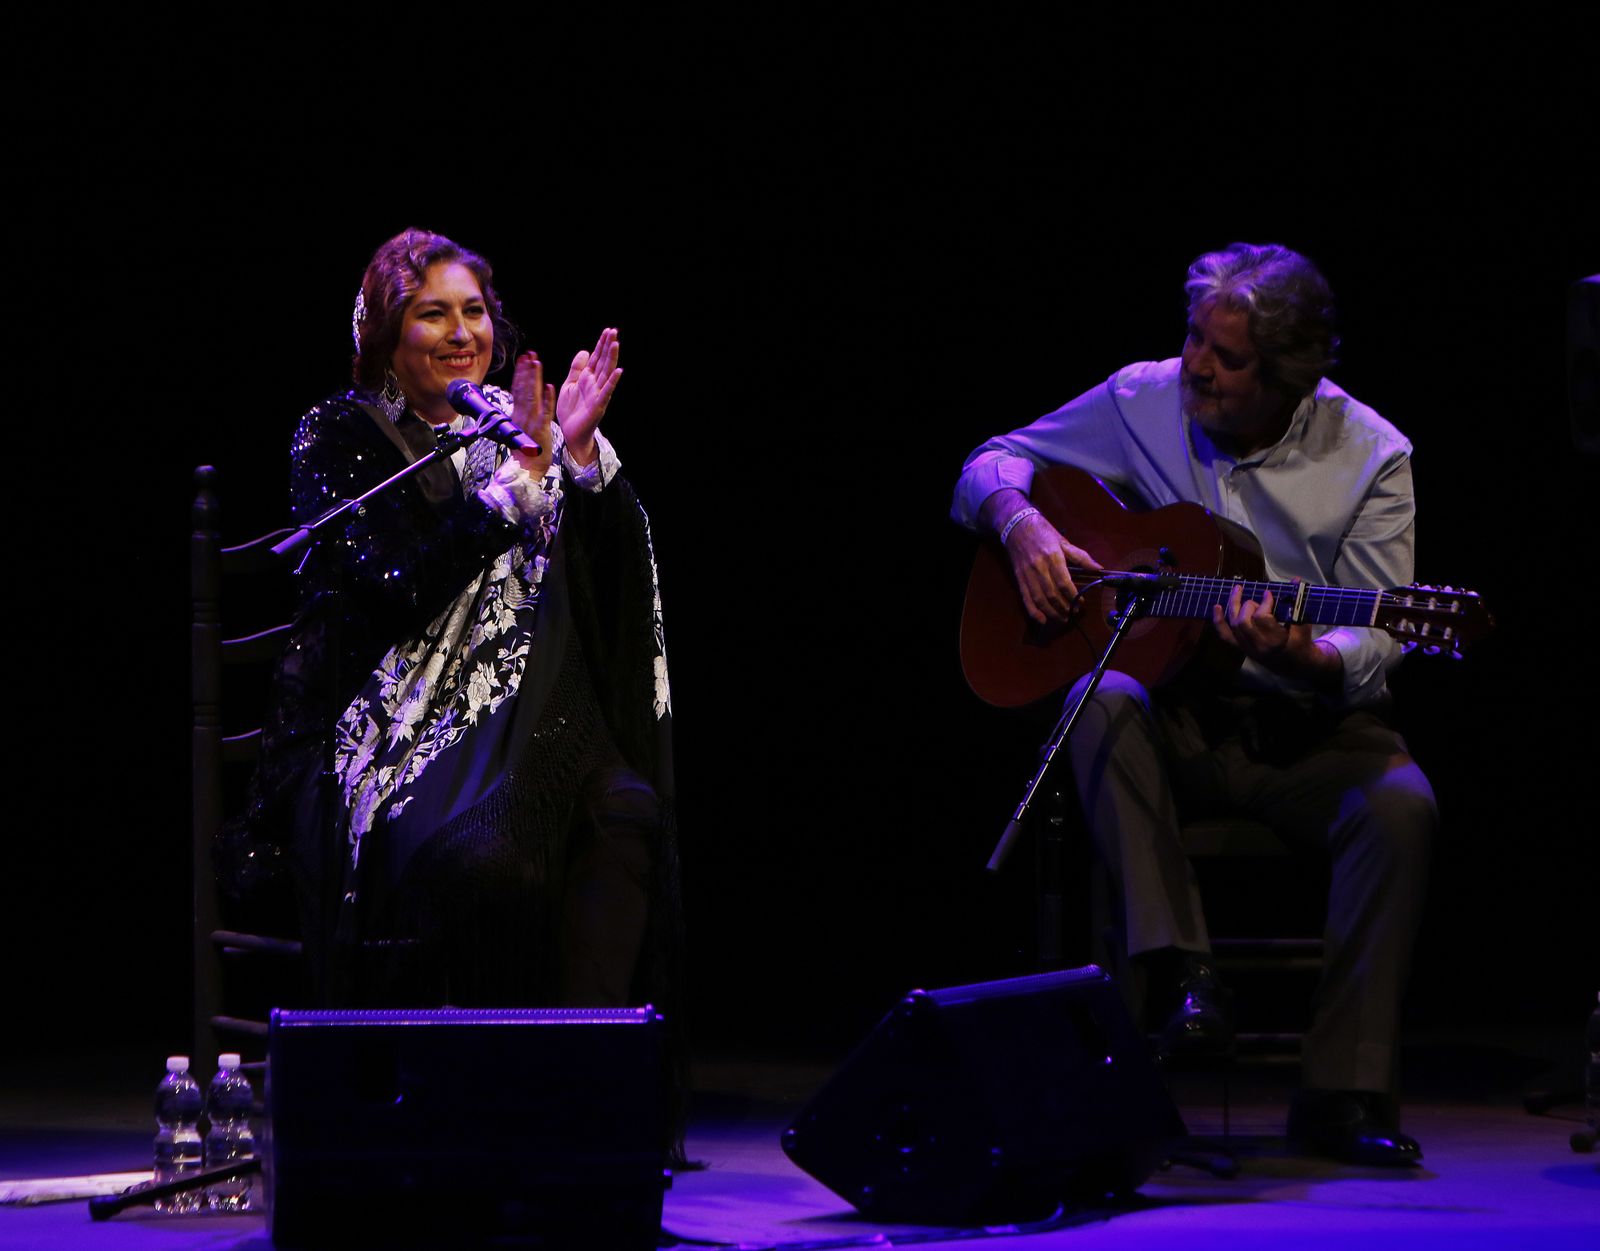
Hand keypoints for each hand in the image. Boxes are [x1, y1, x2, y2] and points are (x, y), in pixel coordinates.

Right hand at [509, 351, 554, 479]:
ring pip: (533, 396)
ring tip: (536, 363)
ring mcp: (532, 421)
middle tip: (529, 354)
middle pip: (524, 389)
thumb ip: (520, 412)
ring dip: (534, 379)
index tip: (523, 359)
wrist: (527, 470)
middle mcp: (523, 415)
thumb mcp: (520, 428)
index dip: (521, 373)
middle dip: (526, 370)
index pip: (518, 389)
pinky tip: (550, 387)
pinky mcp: (541, 429)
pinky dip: (547, 399)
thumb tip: (519, 398)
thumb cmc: (526, 451)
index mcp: (518, 414)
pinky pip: (545, 412)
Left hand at [556, 327, 622, 465]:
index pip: (596, 358)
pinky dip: (612, 381)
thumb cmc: (571, 411)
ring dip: (612, 358)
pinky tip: (618, 371)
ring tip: (616, 344)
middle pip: (603, 361)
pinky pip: (606, 392)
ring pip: (606, 373)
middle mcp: (595, 384)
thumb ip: (576, 368)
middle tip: (614, 331)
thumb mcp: (570, 384)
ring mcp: (598, 394)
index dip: (601, 344)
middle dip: (608, 346)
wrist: (570, 433)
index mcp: (587, 378)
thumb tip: (585, 350)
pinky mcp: (598, 405)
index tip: (607, 331)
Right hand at [1005, 510, 1102, 625]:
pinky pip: (1026, 598)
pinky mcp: (1019, 578)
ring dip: (1051, 612)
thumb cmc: (1043, 532)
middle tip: (1072, 613)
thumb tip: (1099, 568)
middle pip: (1052, 594)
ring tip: (1061, 618)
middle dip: (1064, 607)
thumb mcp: (1063, 541)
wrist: (1017, 526)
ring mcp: (1027, 574)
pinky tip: (1042, 620)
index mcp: (1052, 557)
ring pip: (1040, 599)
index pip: (1064, 583)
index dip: (1073, 596)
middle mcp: (1039, 567)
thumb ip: (1081, 556)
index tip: (1080, 603)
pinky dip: (1033, 611)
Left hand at [1212, 583, 1339, 682]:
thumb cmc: (1300, 641)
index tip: (1268, 594)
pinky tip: (1216, 606)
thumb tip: (1296, 579)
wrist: (1294, 664)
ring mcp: (1247, 647)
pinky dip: (1218, 621)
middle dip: (1248, 605)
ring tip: (1237, 590)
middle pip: (1243, 621)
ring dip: (1233, 605)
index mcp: (1276, 640)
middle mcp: (1258, 645)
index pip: (1261, 618)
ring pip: (1233, 625)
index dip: (1264, 602)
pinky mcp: (1241, 648)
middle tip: (1257, 601)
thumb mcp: (1303, 622)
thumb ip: (1298, 602)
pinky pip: (1225, 635)